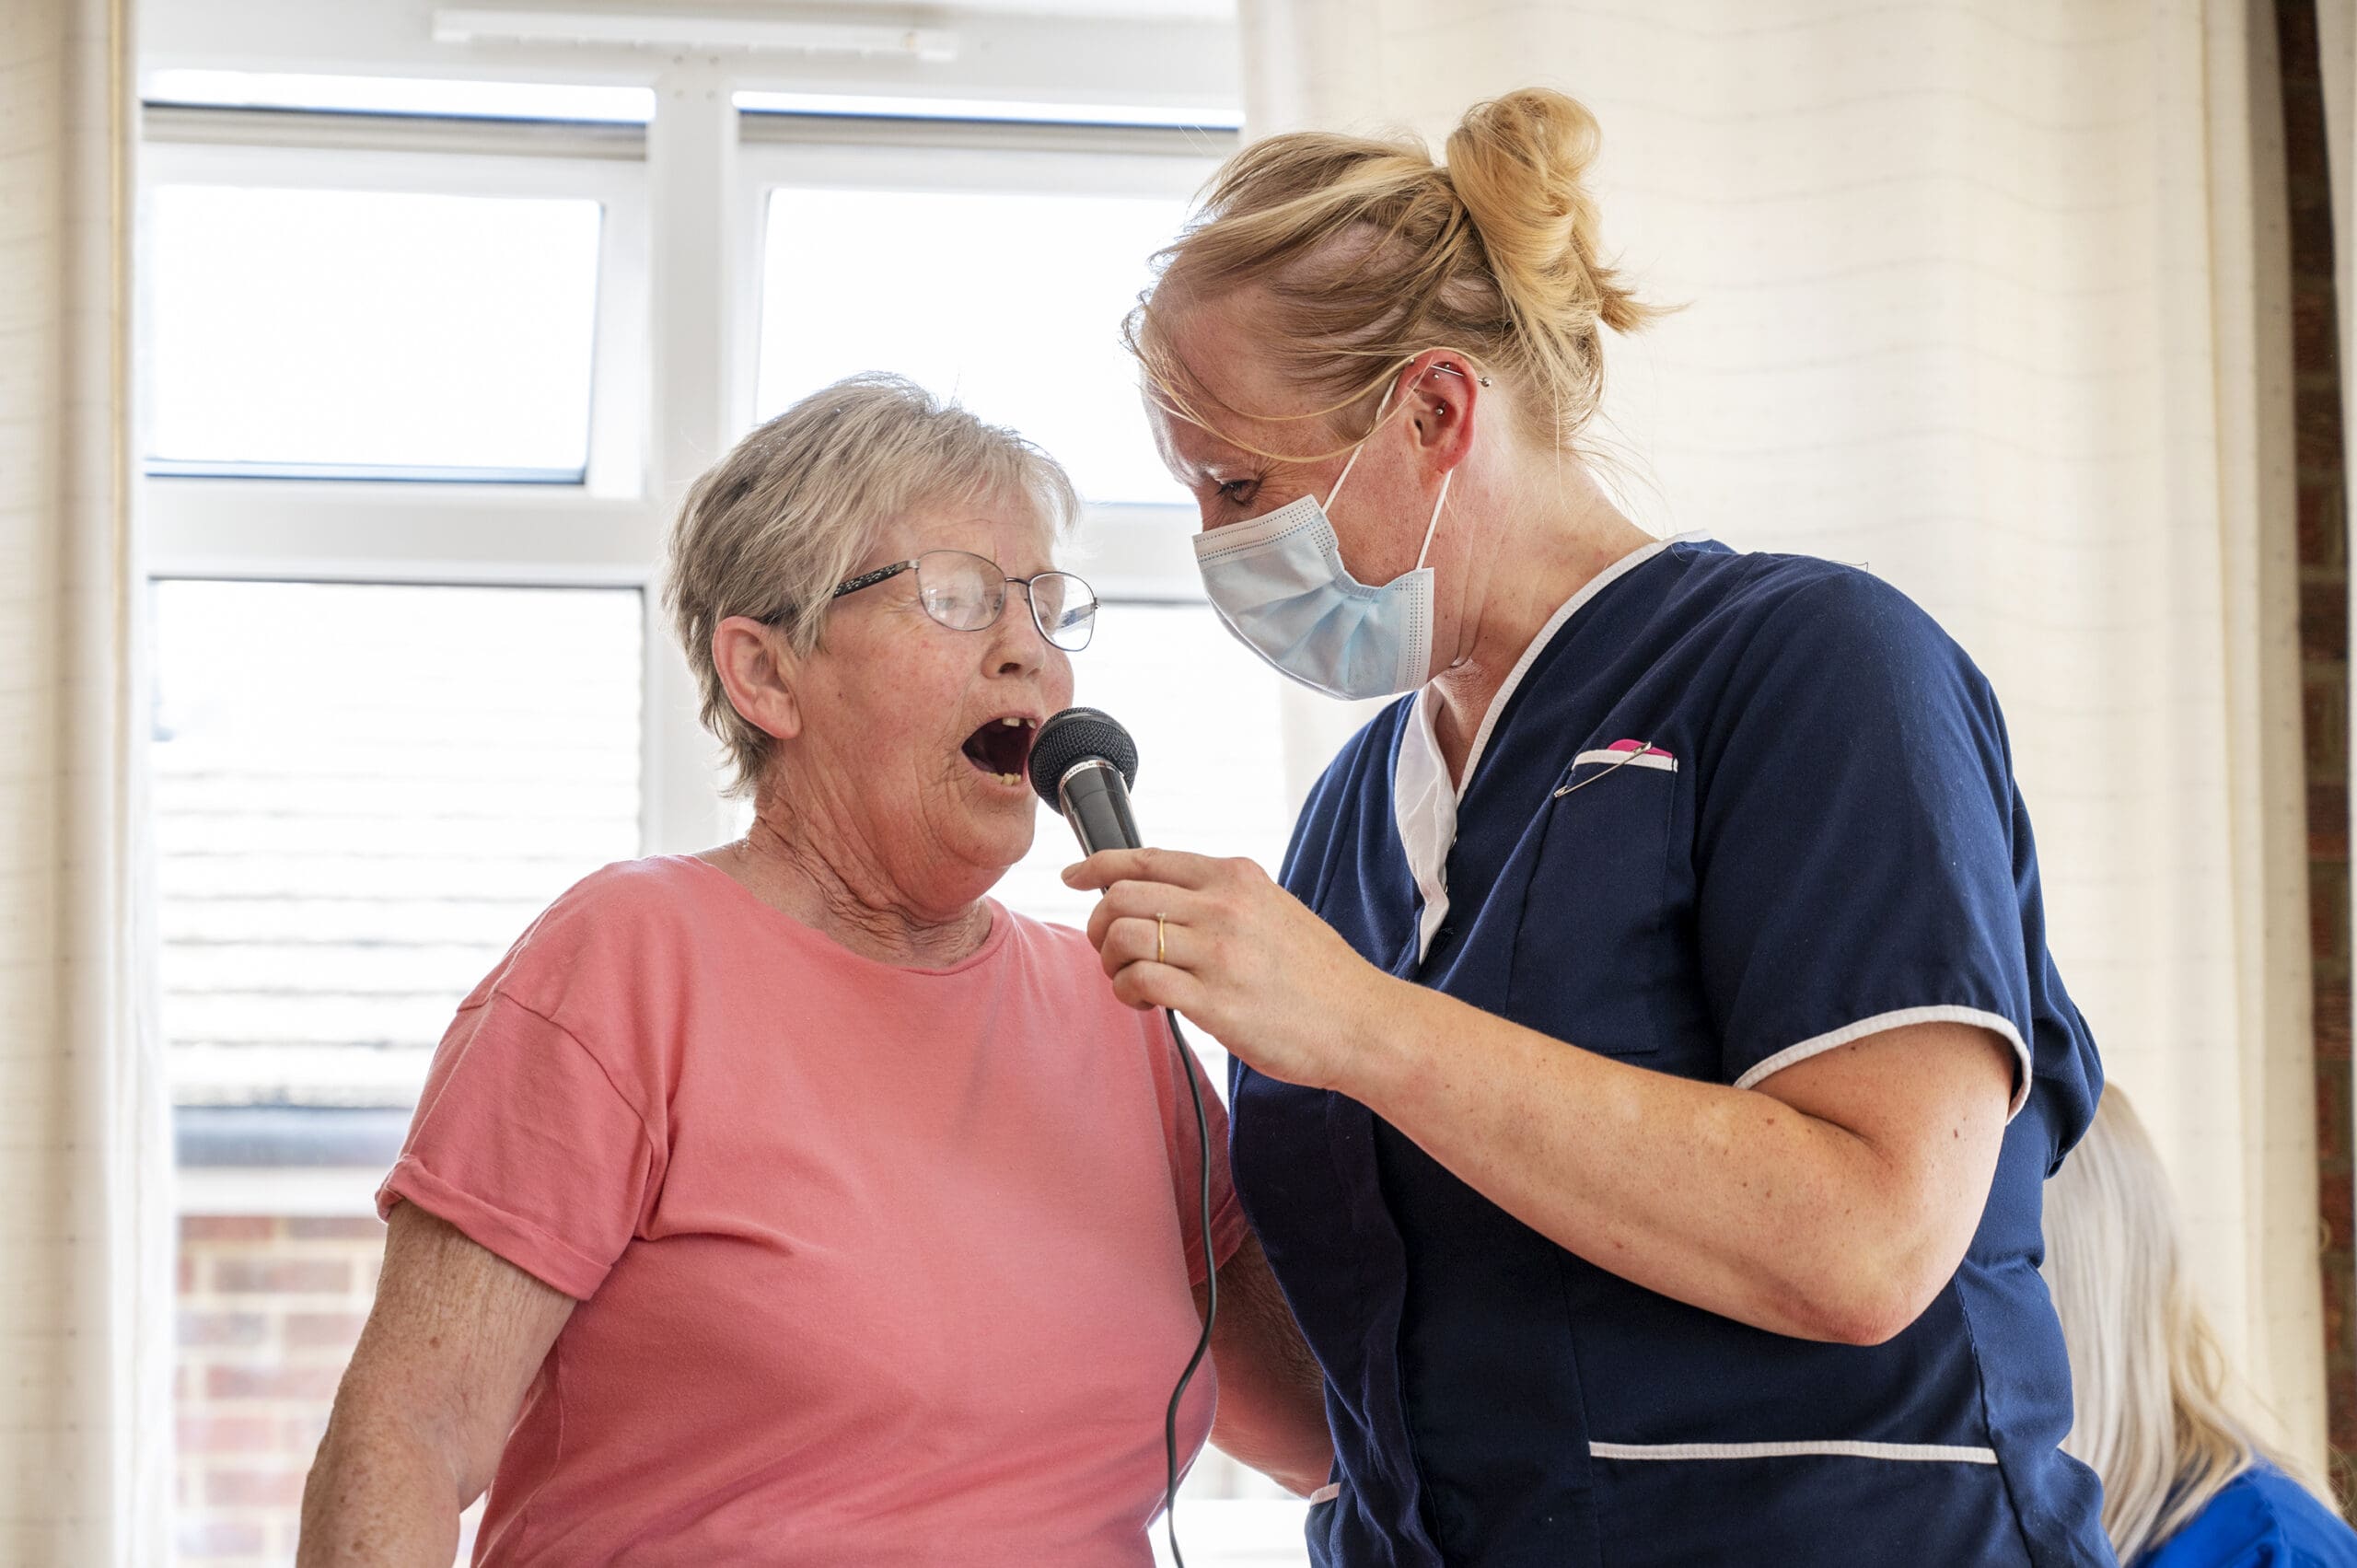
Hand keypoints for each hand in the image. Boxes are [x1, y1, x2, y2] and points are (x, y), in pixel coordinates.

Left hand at [1063, 847, 1400, 1092]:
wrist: (1363, 1022)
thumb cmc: (1318, 974)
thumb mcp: (1274, 908)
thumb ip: (1223, 897)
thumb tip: (1163, 896)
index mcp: (1236, 877)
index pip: (1147, 858)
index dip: (1098, 865)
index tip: (1075, 877)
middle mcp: (1224, 907)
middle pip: (1121, 896)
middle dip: (1099, 924)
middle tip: (1110, 951)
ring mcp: (1218, 953)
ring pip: (1123, 936)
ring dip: (1111, 962)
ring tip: (1133, 982)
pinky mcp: (1215, 1001)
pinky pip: (1139, 982)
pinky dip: (1126, 992)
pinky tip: (1146, 1004)